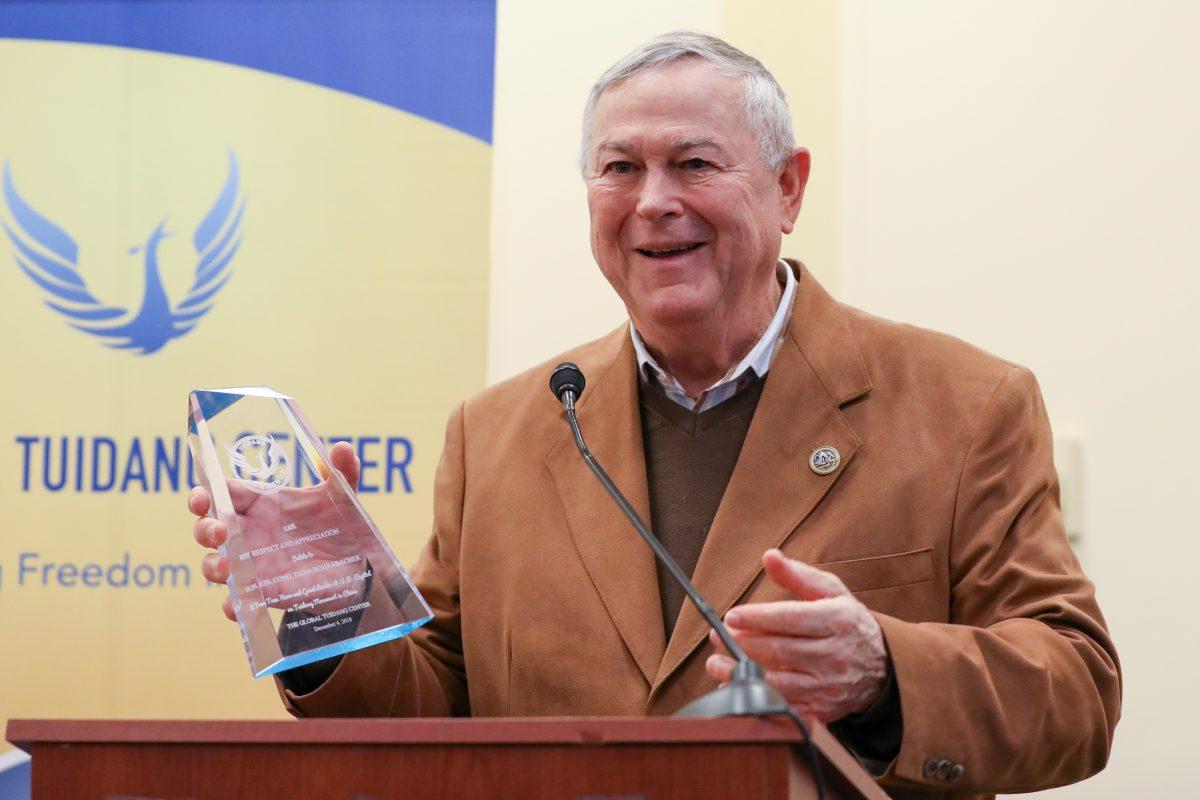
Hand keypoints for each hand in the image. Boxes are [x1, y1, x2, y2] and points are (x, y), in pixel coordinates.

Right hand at [189, 441, 361, 621]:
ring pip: (214, 565)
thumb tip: (344, 447)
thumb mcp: (343, 496)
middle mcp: (249, 533)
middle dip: (204, 529)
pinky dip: (231, 606)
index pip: (220, 492)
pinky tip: (236, 606)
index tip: (203, 496)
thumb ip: (343, 470)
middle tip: (220, 532)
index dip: (203, 492)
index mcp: (260, 504)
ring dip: (212, 567)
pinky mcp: (263, 594)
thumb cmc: (339, 525)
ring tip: (227, 568)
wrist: (358, 568)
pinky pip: (236, 604)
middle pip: (207, 528)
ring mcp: (253, 565)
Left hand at [706, 548, 887, 721]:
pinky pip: (785, 705)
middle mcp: (834, 654)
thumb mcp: (832, 592)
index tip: (732, 616)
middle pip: (780, 650)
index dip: (757, 618)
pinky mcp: (823, 709)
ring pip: (779, 681)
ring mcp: (828, 685)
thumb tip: (769, 556)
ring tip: (717, 663)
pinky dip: (758, 696)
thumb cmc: (848, 623)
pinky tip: (739, 685)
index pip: (790, 619)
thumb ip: (798, 575)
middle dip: (742, 644)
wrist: (883, 667)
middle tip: (717, 637)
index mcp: (837, 621)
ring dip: (743, 673)